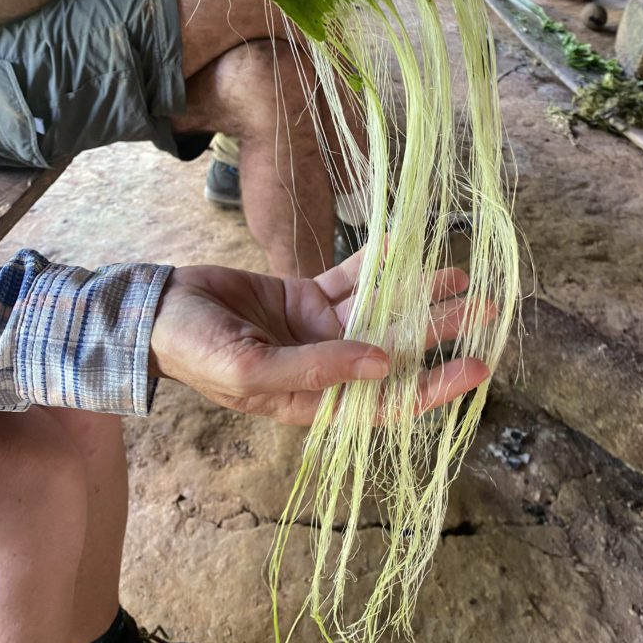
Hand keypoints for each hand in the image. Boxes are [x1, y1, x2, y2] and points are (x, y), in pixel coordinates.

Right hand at [149, 249, 489, 424]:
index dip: (434, 387)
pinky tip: (404, 242)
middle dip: (439, 331)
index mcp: (316, 400)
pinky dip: (376, 262)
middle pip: (396, 350)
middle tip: (485, 307)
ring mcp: (319, 330)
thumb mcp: (250, 371)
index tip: (477, 367)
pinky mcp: (307, 296)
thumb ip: (315, 370)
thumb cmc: (196, 351)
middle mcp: (327, 366)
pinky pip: (351, 278)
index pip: (388, 401)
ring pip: (381, 310)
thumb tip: (381, 365)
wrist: (157, 310)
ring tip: (456, 270)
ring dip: (416, 292)